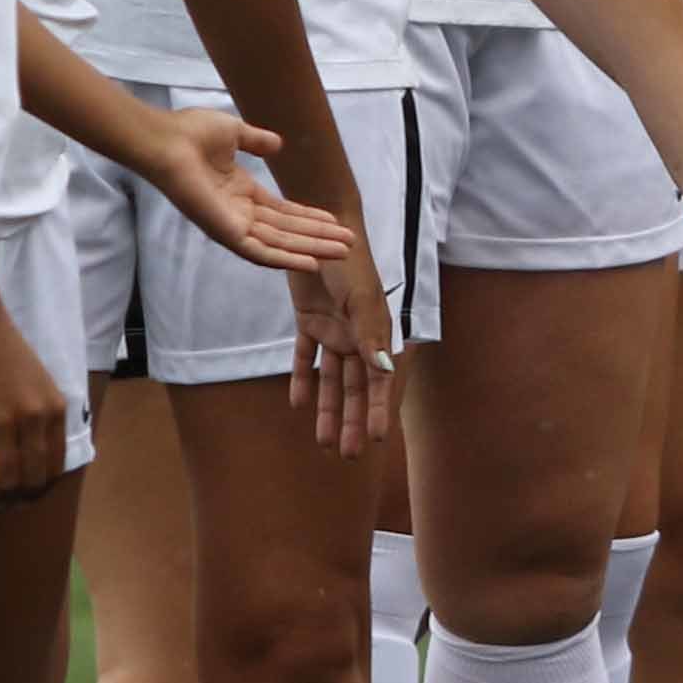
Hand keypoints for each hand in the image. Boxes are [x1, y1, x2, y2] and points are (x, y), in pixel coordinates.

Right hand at [0, 283, 70, 506]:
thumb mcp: (36, 382)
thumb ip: (39, 414)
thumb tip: (31, 450)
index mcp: (55, 409)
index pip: (55, 467)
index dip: (40, 491)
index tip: (24, 498)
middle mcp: (36, 419)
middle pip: (32, 481)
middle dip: (16, 502)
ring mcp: (5, 422)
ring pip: (5, 481)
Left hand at [129, 106, 363, 280]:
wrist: (167, 141)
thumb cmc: (191, 134)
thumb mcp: (234, 133)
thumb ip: (256, 141)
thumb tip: (278, 145)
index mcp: (240, 193)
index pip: (282, 212)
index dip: (309, 217)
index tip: (335, 221)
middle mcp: (238, 213)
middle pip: (287, 231)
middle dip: (319, 237)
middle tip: (348, 244)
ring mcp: (232, 225)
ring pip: (280, 244)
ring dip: (312, 248)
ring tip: (341, 252)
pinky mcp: (226, 233)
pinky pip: (260, 252)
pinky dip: (286, 259)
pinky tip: (312, 263)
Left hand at [287, 222, 396, 457]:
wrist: (320, 227)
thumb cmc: (348, 262)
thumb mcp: (361, 297)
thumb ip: (370, 334)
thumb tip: (385, 371)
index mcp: (375, 333)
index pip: (378, 381)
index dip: (377, 410)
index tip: (375, 440)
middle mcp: (356, 336)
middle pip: (354, 388)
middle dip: (352, 421)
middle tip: (346, 455)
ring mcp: (333, 330)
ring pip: (331, 380)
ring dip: (328, 409)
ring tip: (323, 441)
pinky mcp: (308, 321)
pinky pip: (305, 357)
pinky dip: (302, 379)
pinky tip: (297, 404)